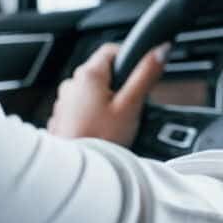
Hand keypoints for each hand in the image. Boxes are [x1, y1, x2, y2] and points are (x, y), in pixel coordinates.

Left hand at [47, 42, 168, 146]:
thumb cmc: (100, 139)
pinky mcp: (62, 118)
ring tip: (115, 124)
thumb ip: (146, 75)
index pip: (111, 49)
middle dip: (120, 85)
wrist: (77, 173)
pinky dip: (93, 115)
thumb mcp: (130, 106)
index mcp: (88, 74)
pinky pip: (82, 108)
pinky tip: (101, 131)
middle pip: (103, 72)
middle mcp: (72, 84)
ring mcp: (64, 101)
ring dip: (106, 102)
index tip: (140, 74)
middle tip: (130, 107)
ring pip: (92, 92)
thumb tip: (161, 50)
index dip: (129, 58)